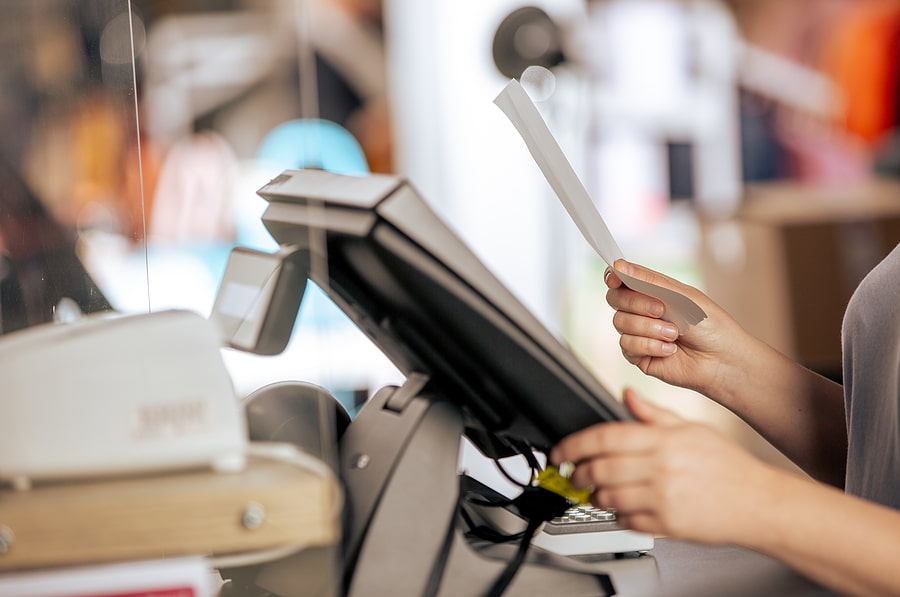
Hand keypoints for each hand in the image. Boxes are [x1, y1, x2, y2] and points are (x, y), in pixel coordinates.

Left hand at [550, 389, 779, 544]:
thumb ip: (653, 414)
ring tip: (595, 492)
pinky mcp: (667, 525)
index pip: (605, 437)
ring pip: (608, 498)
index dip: (574, 444)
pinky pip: (627, 521)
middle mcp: (660, 468)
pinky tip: (622, 508)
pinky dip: (617, 516)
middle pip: (600, 469)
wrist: (759, 502)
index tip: (560, 451)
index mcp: (663, 440)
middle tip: (573, 474)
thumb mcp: (691, 430)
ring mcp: (663, 499)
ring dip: (594, 496)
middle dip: (577, 473)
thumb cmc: (728, 466)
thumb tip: (626, 394)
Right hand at [605, 259, 745, 396]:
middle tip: (662, 309)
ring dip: (650, 328)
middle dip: (637, 303)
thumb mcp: (680, 295)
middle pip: (615, 298)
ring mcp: (637, 333)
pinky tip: (669, 349)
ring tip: (674, 335)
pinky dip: (650, 346)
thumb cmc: (708, 324)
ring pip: (620, 322)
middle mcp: (640, 310)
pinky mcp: (637, 355)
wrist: (721, 359)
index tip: (615, 277)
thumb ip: (647, 281)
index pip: (621, 279)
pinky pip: (627, 345)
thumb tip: (619, 266)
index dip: (613, 276)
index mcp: (651, 291)